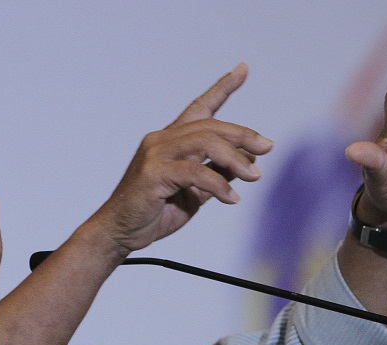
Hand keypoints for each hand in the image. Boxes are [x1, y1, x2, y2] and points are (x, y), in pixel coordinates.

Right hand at [92, 63, 273, 254]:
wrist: (120, 233)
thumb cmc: (154, 212)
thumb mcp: (194, 192)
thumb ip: (217, 175)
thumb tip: (249, 163)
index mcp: (170, 141)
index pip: (199, 107)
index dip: (222, 87)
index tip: (243, 69)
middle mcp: (161, 140)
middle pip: (210, 126)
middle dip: (243, 135)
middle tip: (267, 148)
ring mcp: (155, 154)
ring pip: (205, 143)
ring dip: (235, 159)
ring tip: (255, 176)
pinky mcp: (154, 173)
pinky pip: (195, 172)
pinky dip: (219, 185)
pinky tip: (232, 198)